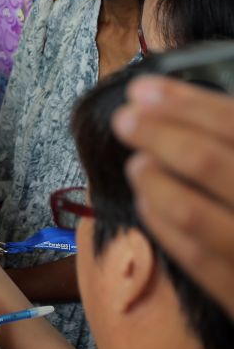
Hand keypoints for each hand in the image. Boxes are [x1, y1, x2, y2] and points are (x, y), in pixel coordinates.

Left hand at [112, 75, 233, 320]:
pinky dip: (162, 224)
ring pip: (192, 212)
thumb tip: (181, 103)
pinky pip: (194, 257)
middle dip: (158, 135)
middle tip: (125, 120)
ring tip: (136, 163)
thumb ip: (230, 138)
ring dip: (153, 181)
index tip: (143, 91)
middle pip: (207, 162)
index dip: (185, 104)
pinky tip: (145, 203)